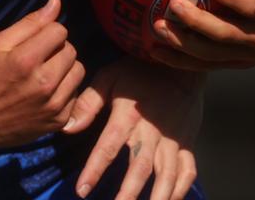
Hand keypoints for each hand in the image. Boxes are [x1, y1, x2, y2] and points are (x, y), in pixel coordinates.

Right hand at [0, 0, 84, 152]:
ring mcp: (54, 105)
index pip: (59, 31)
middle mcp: (44, 83)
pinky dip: (64, 89)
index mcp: (26, 60)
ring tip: (45, 72)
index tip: (34, 40)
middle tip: (38, 57)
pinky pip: (76, 93)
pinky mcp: (60, 121)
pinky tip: (46, 92)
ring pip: (78, 71)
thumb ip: (29, 23)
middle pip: (71, 50)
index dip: (47, 31)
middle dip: (57, 48)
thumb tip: (56, 2)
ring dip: (64, 68)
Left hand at [64, 57, 202, 199]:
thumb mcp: (109, 77)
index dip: (94, 169)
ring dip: (157, 197)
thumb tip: (67, 128)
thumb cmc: (138, 73)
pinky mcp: (187, 143)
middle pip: (140, 167)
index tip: (82, 190)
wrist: (179, 67)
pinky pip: (187, 171)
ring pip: (167, 174)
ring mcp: (173, 139)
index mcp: (128, 115)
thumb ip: (88, 102)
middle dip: (128, 193)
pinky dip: (180, 189)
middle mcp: (152, 131)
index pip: (108, 147)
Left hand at [150, 0, 254, 70]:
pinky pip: (206, 64)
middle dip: (199, 23)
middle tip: (174, 5)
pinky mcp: (236, 62)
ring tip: (158, 27)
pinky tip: (155, 51)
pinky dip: (181, 61)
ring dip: (184, 43)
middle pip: (228, 36)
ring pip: (213, 55)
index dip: (235, 0)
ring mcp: (248, 55)